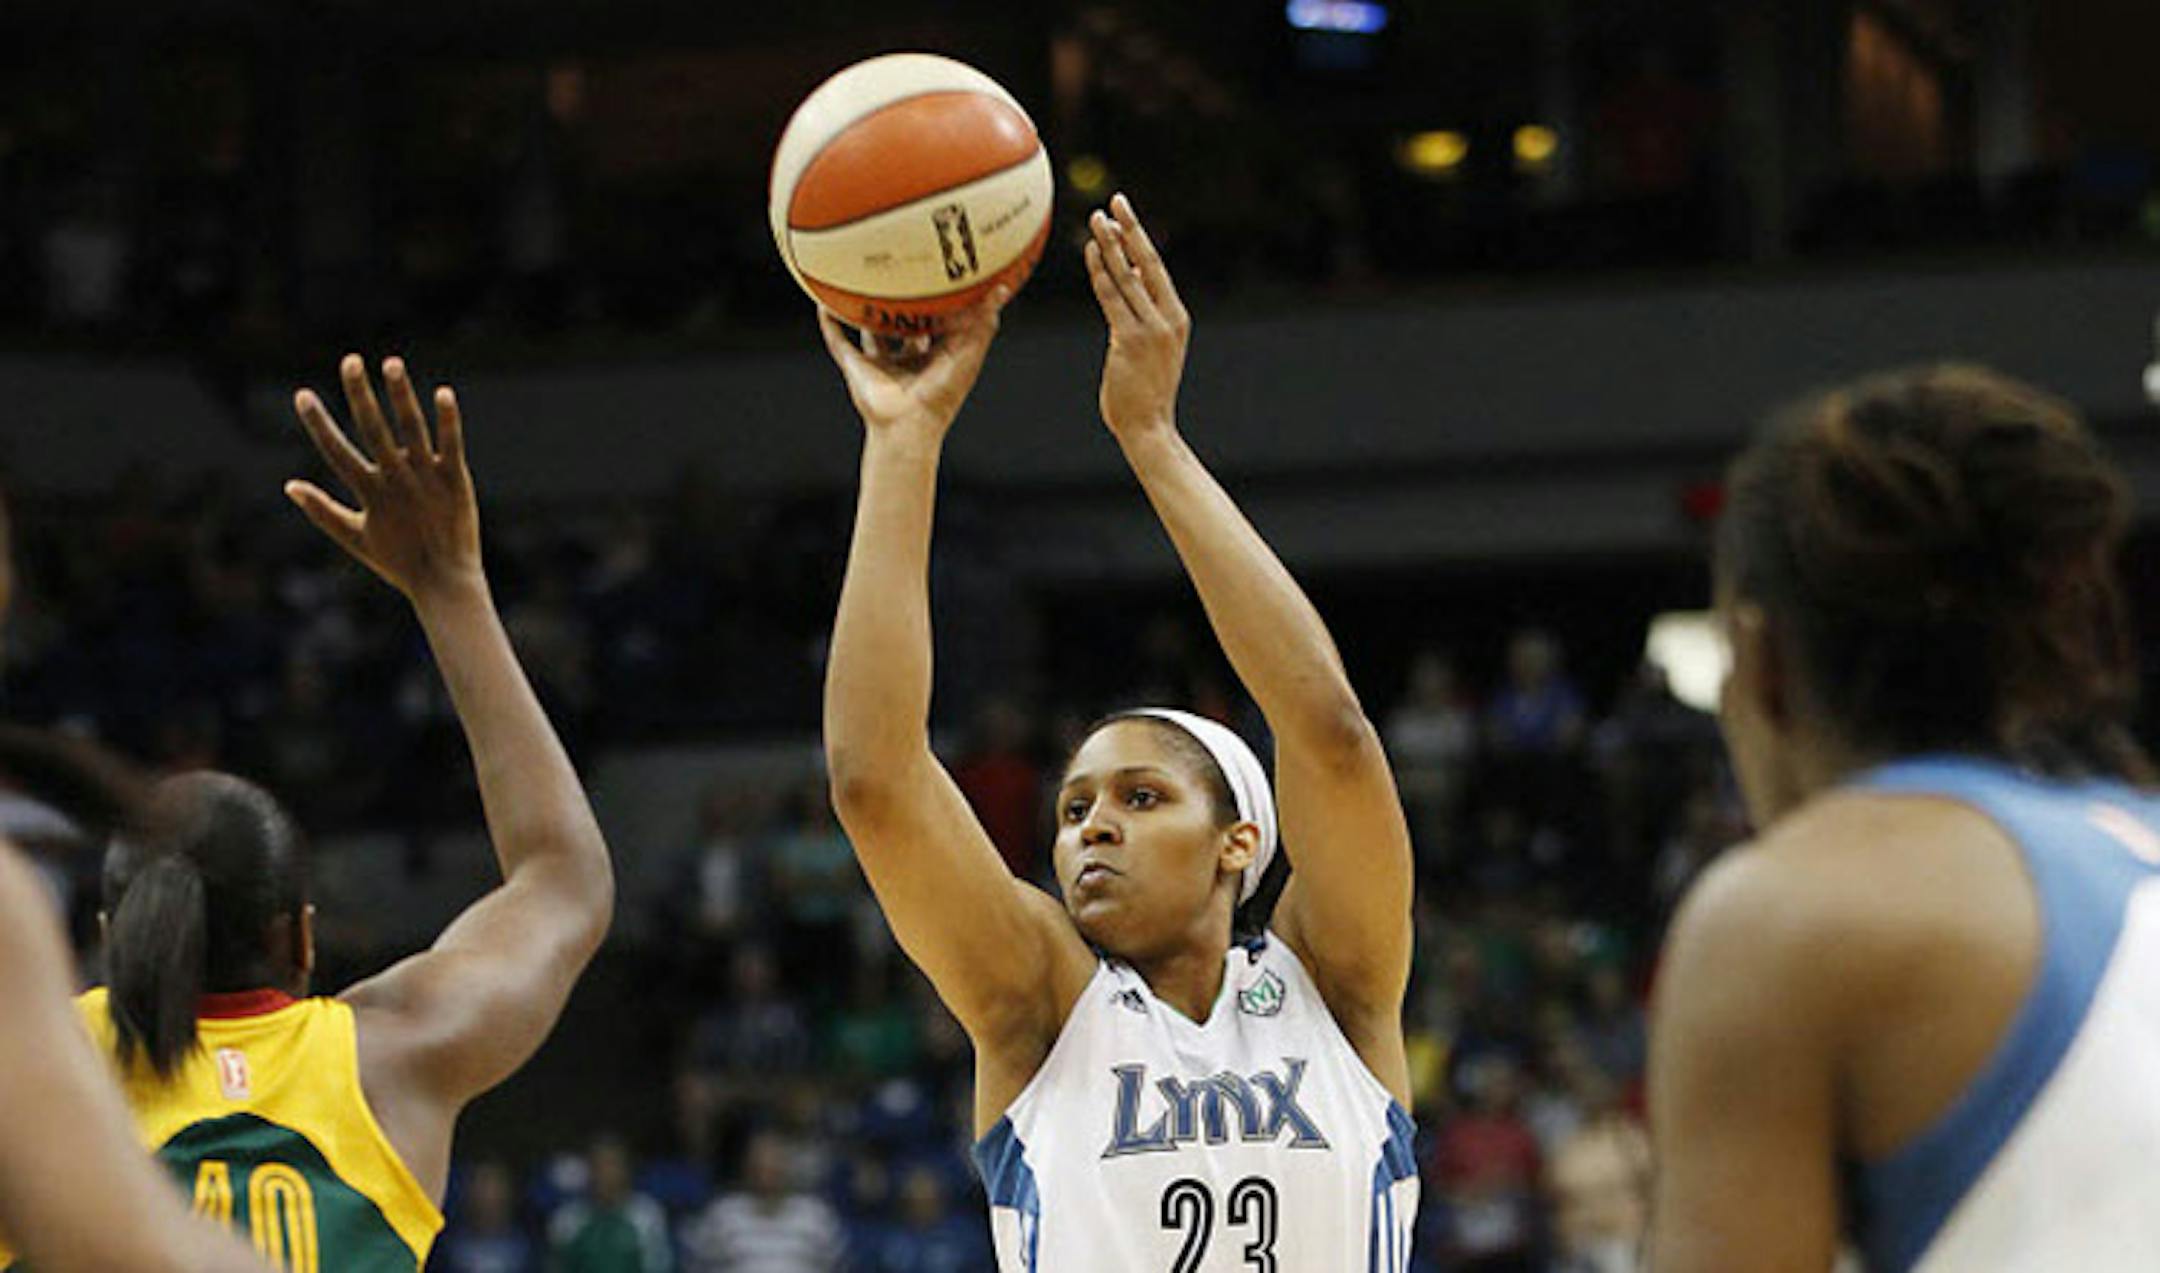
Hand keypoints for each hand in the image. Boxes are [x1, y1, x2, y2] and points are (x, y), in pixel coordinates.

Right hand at [286, 354, 483, 604]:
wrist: (445, 582)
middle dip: (359, 394)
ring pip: (411, 429)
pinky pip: (450, 444)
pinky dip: (447, 420)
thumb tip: (289, 485)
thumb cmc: (398, 561)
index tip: (301, 394)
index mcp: (369, 493)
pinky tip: (442, 393)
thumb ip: (322, 511)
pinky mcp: (456, 480)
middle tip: (350, 360)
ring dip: (401, 395)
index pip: (336, 451)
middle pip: (373, 429)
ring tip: (391, 363)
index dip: (317, 423)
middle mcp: (396, 481)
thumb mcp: (354, 538)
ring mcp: (426, 478)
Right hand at [817, 291, 1008, 439]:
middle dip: (903, 304)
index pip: (939, 324)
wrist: (908, 426)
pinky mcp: (857, 368)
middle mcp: (906, 358)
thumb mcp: (968, 356)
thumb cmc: (941, 395)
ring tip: (859, 282)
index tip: (944, 275)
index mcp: (934, 357)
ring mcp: (880, 364)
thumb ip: (983, 325)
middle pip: (904, 325)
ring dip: (864, 313)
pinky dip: (830, 325)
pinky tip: (822, 304)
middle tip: (900, 270)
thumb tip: (1001, 291)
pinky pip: (839, 342)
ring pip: (871, 332)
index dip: (942, 303)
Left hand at [1086, 193, 1189, 442]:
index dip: (1141, 238)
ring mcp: (1151, 329)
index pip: (1157, 269)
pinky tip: (1091, 253)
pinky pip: (1112, 300)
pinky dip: (1101, 274)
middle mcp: (1168, 319)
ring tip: (1096, 220)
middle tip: (1115, 200)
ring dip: (1111, 246)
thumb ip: (1144, 314)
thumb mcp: (1152, 348)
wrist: (1149, 427)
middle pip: (1147, 264)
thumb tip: (1133, 279)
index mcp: (1177, 318)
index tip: (1126, 213)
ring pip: (1128, 277)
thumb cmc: (1144, 391)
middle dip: (1131, 229)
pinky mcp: (1130, 341)